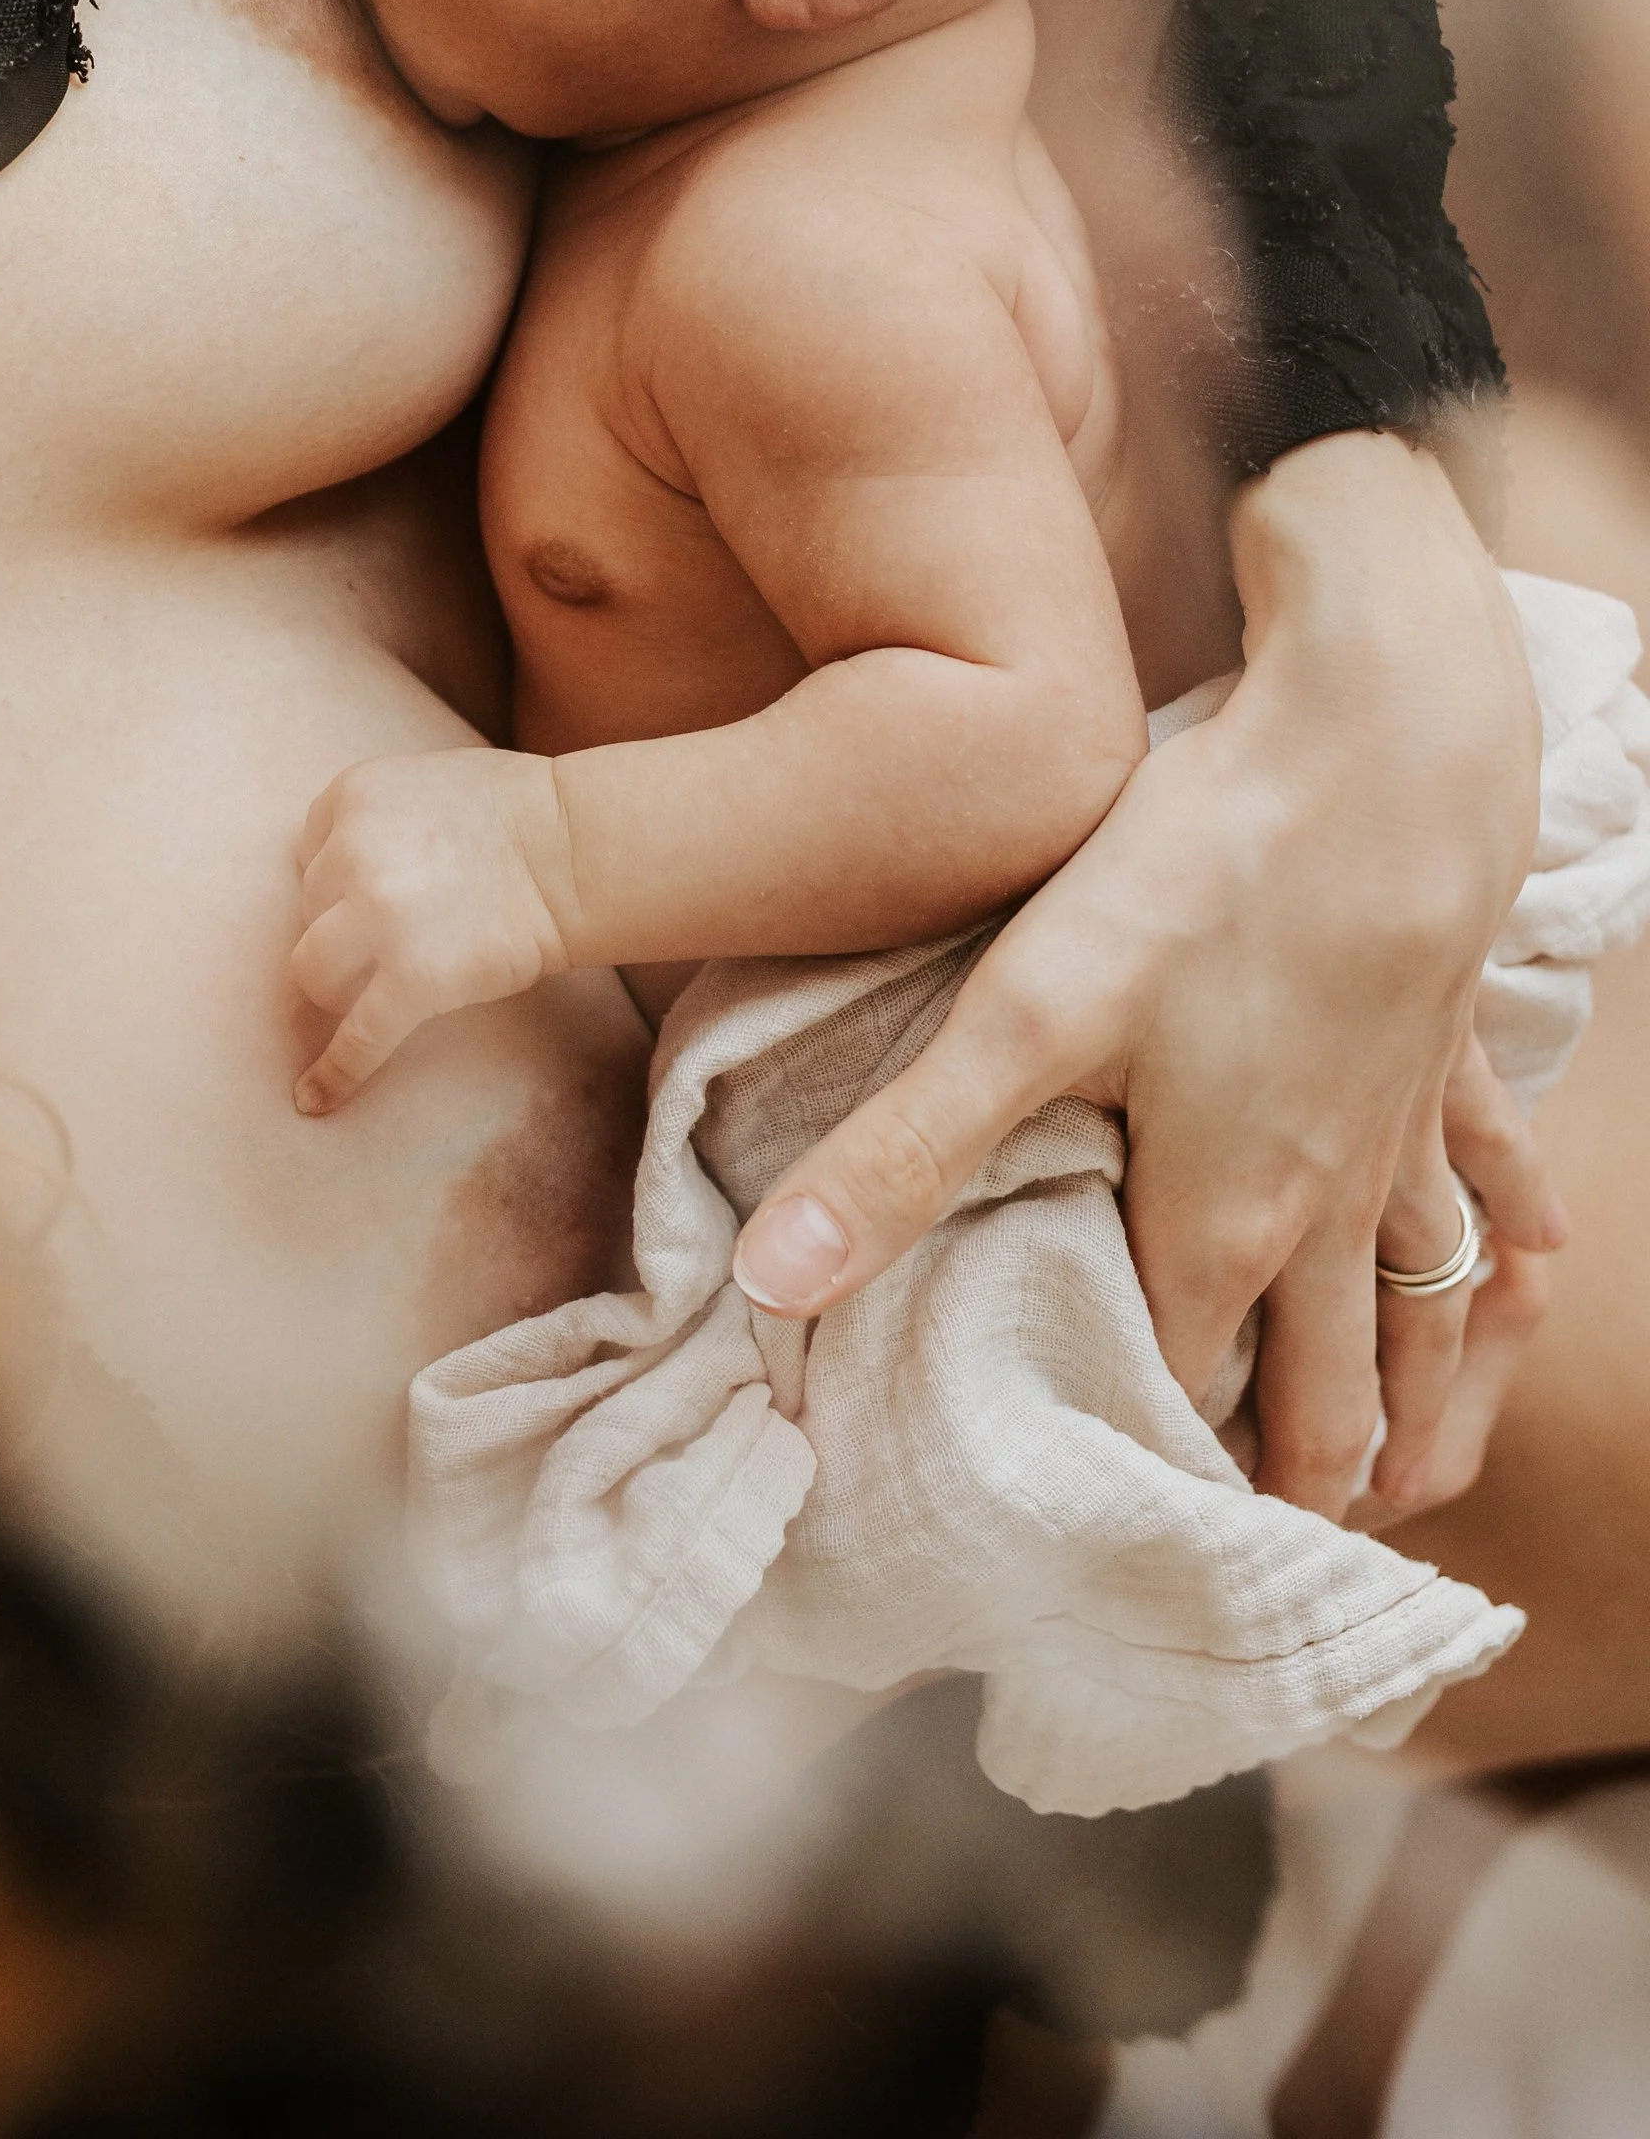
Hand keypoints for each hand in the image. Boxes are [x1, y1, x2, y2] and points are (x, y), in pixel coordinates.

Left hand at [290, 746, 579, 1113]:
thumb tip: (331, 874)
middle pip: (308, 912)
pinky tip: (314, 1100)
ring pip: (311, 971)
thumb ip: (372, 820)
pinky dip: (333, 1072)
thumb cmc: (514, 815)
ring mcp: (380, 917)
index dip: (338, 881)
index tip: (372, 894)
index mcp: (353, 797)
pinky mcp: (413, 978)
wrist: (575, 850)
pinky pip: (356, 1037)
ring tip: (378, 988)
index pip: (309, 856)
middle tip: (403, 932)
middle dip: (345, 928)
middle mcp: (352, 851)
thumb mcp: (421, 784)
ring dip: (337, 985)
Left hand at [732, 436, 1555, 1514]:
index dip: (1143, 1473)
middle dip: (1296, 1487)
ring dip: (1421, 1415)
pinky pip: (1502, 1181)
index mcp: (1223, 1229)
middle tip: (1258, 1559)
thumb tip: (770, 1285)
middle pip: (1326, 1400)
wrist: (1383, 747)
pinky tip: (1535, 1267)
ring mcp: (1404, 1139)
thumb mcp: (1026, 1010)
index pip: (1184, 1402)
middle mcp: (1330, 1214)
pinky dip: (1512, 1246)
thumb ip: (903, 1152)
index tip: (1111, 1537)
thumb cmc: (1201, 875)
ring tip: (1406, 1492)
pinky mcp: (1452, 1056)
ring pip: (1430, 1322)